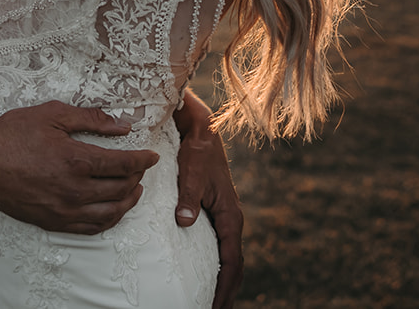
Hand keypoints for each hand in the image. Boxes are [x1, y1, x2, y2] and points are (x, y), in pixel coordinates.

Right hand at [0, 101, 159, 235]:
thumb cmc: (12, 134)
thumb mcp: (53, 115)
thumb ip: (91, 119)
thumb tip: (122, 126)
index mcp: (77, 161)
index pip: (123, 165)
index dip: (142, 160)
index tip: (151, 155)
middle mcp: (74, 190)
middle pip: (120, 190)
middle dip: (136, 178)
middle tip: (140, 168)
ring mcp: (63, 210)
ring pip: (109, 214)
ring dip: (127, 202)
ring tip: (133, 191)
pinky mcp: (52, 222)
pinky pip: (89, 228)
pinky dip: (107, 221)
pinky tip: (111, 211)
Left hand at [175, 93, 243, 308]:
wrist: (201, 129)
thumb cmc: (197, 148)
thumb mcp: (193, 170)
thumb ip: (189, 195)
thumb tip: (185, 222)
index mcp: (230, 215)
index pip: (231, 262)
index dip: (224, 287)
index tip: (213, 306)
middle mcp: (230, 220)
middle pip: (233, 267)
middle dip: (226, 293)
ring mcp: (223, 218)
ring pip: (227, 259)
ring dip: (223, 282)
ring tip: (212, 303)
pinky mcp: (214, 214)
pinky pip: (220, 248)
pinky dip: (217, 267)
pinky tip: (205, 277)